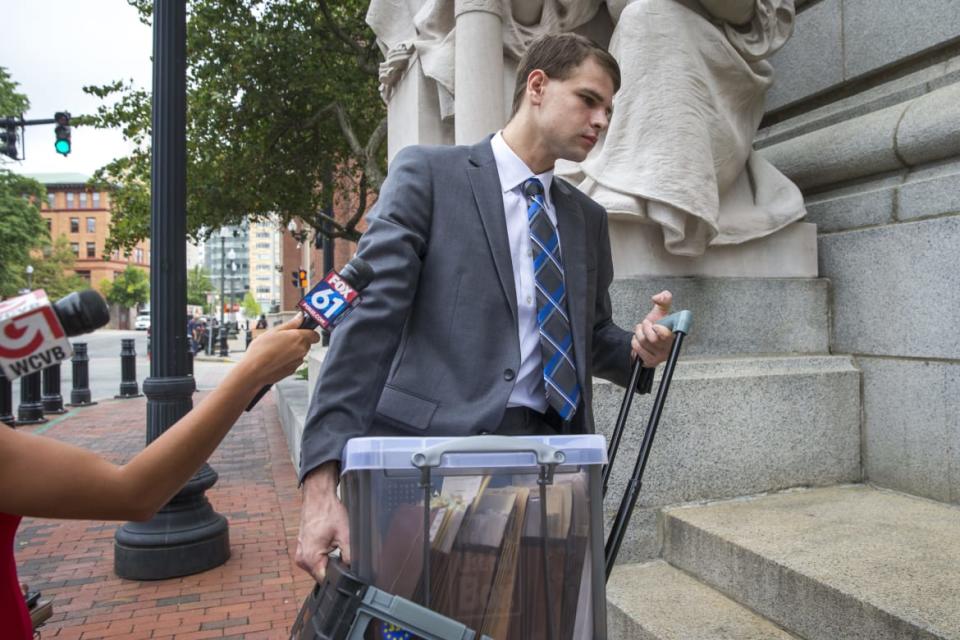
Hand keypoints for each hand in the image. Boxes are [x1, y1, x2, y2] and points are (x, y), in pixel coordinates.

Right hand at [241, 314, 318, 385]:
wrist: (253, 370)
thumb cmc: (261, 350)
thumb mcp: (274, 331)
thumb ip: (291, 324)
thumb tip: (300, 317)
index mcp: (299, 338)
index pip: (315, 335)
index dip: (308, 332)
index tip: (301, 330)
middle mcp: (302, 350)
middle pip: (307, 344)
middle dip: (298, 341)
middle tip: (283, 339)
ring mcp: (298, 362)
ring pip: (300, 353)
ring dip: (292, 351)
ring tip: (276, 350)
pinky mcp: (292, 371)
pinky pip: (293, 362)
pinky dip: (287, 360)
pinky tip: (275, 359)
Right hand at [296, 463, 350, 581]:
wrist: (318, 497)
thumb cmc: (329, 512)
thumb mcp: (346, 536)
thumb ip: (349, 557)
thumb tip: (353, 571)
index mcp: (310, 559)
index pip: (326, 580)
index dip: (338, 576)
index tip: (345, 566)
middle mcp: (302, 560)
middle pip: (322, 574)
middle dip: (334, 567)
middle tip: (340, 549)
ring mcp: (300, 554)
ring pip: (319, 566)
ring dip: (328, 559)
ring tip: (333, 543)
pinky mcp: (302, 548)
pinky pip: (314, 558)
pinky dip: (323, 553)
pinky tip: (328, 541)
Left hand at [631, 290, 673, 366]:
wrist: (645, 338)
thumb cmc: (655, 325)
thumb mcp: (660, 311)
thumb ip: (664, 299)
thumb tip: (658, 297)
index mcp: (675, 335)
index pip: (668, 336)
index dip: (660, 330)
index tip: (655, 325)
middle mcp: (669, 348)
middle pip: (653, 339)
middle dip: (645, 328)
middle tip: (645, 324)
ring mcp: (660, 357)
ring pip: (644, 343)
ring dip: (638, 333)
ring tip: (642, 331)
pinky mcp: (651, 362)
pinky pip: (638, 350)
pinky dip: (635, 342)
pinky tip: (638, 340)